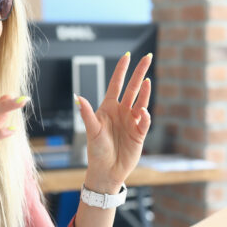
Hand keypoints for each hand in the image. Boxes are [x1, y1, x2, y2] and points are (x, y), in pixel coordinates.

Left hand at [78, 52, 152, 192]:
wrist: (107, 171)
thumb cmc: (96, 151)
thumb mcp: (91, 131)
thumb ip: (87, 114)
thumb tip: (78, 98)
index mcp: (108, 108)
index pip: (116, 84)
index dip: (122, 70)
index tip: (128, 55)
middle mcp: (121, 112)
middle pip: (132, 88)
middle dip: (139, 72)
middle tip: (147, 57)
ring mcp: (132, 121)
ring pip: (141, 101)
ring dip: (145, 91)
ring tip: (147, 80)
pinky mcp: (140, 133)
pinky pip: (145, 121)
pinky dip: (145, 115)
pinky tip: (142, 112)